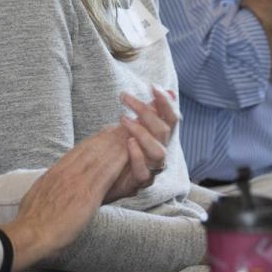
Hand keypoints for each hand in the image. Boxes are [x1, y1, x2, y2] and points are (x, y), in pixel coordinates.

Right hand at [0, 132, 125, 271]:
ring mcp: (76, 181)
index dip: (92, 141)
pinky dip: (117, 160)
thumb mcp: (36, 197)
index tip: (102, 133)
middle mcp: (66, 172)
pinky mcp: (86, 193)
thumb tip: (46, 188)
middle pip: (90, 149)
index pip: (76, 152)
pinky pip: (105, 172)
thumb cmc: (30, 222)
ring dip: (116, 143)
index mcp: (55, 173)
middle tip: (120, 126)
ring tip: (129, 133)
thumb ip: (46, 189)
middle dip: (106, 136)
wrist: (29, 233)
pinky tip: (129, 153)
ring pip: (100, 156)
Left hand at [103, 87, 179, 201]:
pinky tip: (129, 143)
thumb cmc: (118, 150)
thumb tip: (171, 91)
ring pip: (158, 152)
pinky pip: (145, 173)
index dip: (166, 102)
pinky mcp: (138, 184)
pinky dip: (137, 156)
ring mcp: (151, 169)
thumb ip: (150, 112)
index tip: (153, 87)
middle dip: (146, 111)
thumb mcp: (131, 127)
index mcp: (159, 139)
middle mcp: (159, 153)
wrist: (100, 179)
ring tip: (124, 119)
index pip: (171, 118)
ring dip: (142, 132)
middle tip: (124, 97)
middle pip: (164, 131)